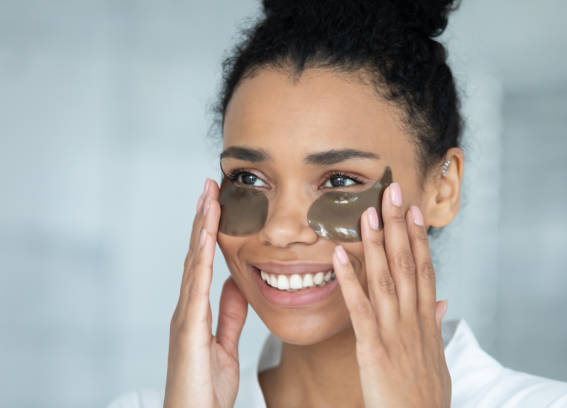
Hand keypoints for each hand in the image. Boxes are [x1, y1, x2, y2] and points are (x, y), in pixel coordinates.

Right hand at [163, 179, 248, 407]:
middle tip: (209, 186)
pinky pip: (197, 286)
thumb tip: (236, 286)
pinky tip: (207, 235)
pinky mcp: (190, 328)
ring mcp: (186, 316)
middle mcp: (187, 308)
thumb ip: (229, 316)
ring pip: (194, 262)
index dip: (209, 232)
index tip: (216, 204)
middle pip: (195, 255)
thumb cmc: (204, 390)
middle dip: (203, 219)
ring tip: (208, 197)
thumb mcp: (224, 346)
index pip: (203, 263)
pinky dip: (201, 258)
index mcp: (196, 311)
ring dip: (202, 228)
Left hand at [332, 182, 450, 407]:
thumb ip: (437, 327)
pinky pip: (359, 308)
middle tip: (392, 191)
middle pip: (407, 263)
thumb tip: (442, 303)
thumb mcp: (437, 359)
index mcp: (426, 321)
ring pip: (385, 278)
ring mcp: (394, 331)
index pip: (424, 269)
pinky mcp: (373, 347)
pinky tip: (340, 255)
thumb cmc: (424, 396)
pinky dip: (350, 280)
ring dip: (377, 243)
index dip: (419, 237)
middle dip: (399, 226)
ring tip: (368, 213)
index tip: (414, 210)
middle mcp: (413, 319)